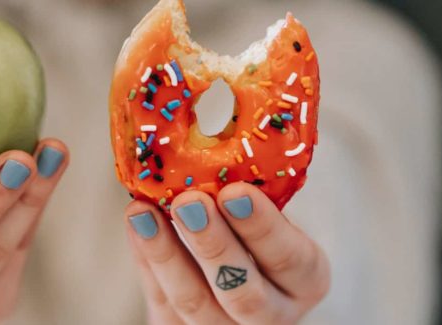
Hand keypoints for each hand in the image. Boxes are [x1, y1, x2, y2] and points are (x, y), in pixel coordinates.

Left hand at [125, 183, 329, 323]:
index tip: (235, 191)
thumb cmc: (256, 233)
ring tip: (143, 211)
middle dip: (213, 246)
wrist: (235, 276)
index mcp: (305, 279)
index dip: (264, 229)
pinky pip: (161, 303)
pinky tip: (136, 223)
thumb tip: (219, 134)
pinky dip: (146, 261)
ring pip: (195, 303)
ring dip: (165, 254)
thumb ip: (252, 193)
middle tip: (189, 201)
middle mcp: (272, 314)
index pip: (292, 261)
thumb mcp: (270, 214)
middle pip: (243, 293)